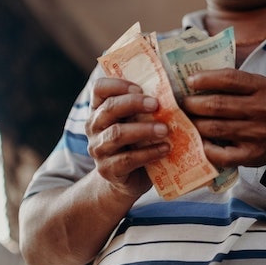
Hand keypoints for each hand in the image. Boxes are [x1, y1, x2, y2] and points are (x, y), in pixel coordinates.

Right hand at [85, 77, 169, 196]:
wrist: (128, 179)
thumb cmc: (137, 143)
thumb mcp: (136, 122)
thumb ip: (144, 107)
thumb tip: (171, 90)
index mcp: (99, 109)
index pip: (99, 88)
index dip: (118, 84)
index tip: (140, 88)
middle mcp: (94, 127)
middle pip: (109, 108)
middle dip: (134, 103)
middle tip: (157, 104)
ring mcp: (98, 149)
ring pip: (117, 134)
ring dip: (144, 129)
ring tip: (165, 129)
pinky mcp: (108, 169)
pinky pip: (128, 159)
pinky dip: (149, 153)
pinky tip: (165, 149)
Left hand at [182, 68, 265, 169]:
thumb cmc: (263, 109)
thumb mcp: (257, 89)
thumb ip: (233, 83)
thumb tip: (193, 79)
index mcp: (262, 88)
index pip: (229, 78)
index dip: (205, 79)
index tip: (189, 81)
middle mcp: (262, 110)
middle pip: (217, 105)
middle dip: (192, 104)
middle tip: (181, 104)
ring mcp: (257, 134)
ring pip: (214, 128)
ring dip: (194, 124)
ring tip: (185, 120)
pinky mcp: (251, 155)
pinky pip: (219, 153)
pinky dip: (204, 148)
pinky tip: (197, 141)